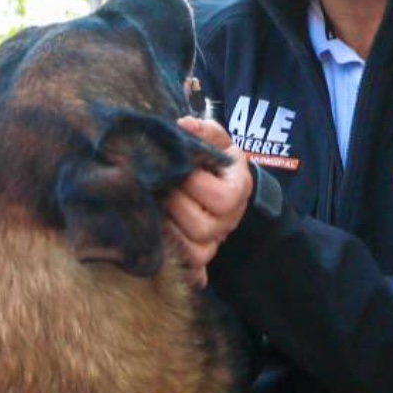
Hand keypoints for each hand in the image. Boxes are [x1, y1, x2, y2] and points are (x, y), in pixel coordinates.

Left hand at [164, 115, 254, 288]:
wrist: (219, 183)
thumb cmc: (214, 160)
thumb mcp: (215, 140)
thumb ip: (204, 131)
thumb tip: (185, 125)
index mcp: (237, 190)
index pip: (219, 198)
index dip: (193, 183)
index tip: (178, 169)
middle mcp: (229, 220)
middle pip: (202, 225)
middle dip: (175, 205)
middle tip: (159, 188)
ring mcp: (215, 240)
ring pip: (194, 250)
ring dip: (168, 229)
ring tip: (155, 208)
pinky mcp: (200, 254)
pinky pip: (191, 267)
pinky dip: (173, 256)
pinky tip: (156, 238)